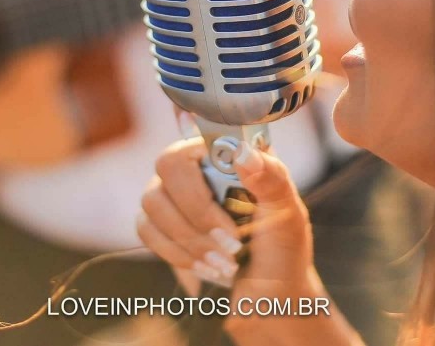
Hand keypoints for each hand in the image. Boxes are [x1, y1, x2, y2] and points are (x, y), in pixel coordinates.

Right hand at [138, 124, 362, 345]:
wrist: (268, 301)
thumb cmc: (282, 252)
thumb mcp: (288, 216)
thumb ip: (272, 179)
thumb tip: (242, 152)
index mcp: (229, 157)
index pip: (199, 132)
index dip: (204, 155)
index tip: (230, 192)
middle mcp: (197, 169)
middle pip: (167, 164)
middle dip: (199, 213)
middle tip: (233, 243)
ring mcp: (173, 197)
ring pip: (152, 201)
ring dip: (190, 240)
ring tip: (225, 264)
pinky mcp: (159, 227)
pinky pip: (146, 229)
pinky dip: (177, 255)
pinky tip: (206, 268)